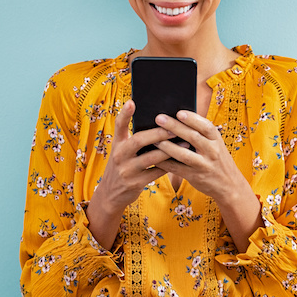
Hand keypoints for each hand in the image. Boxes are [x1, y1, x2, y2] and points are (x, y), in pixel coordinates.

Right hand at [86, 100, 173, 248]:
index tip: (132, 101)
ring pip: (151, 157)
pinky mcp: (135, 183)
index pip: (119, 125)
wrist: (111, 194)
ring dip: (169, 150)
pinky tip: (181, 159)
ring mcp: (126, 170)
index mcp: (117, 144)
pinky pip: (156, 172)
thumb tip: (161, 123)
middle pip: (139, 140)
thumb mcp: (123, 152)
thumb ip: (135, 139)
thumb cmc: (124, 166)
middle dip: (158, 133)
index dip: (125, 113)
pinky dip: (169, 165)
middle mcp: (119, 155)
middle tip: (174, 126)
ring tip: (184, 143)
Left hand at [154, 110, 262, 251]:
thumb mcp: (216, 145)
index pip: (206, 126)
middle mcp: (212, 151)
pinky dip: (165, 162)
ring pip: (184, 154)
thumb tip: (178, 121)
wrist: (230, 185)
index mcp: (217, 140)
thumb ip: (202, 135)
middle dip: (175, 127)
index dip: (193, 119)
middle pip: (192, 137)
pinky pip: (177, 169)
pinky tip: (155, 157)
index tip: (179, 112)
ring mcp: (204, 165)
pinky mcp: (195, 177)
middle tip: (159, 119)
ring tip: (155, 139)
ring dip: (168, 146)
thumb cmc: (218, 160)